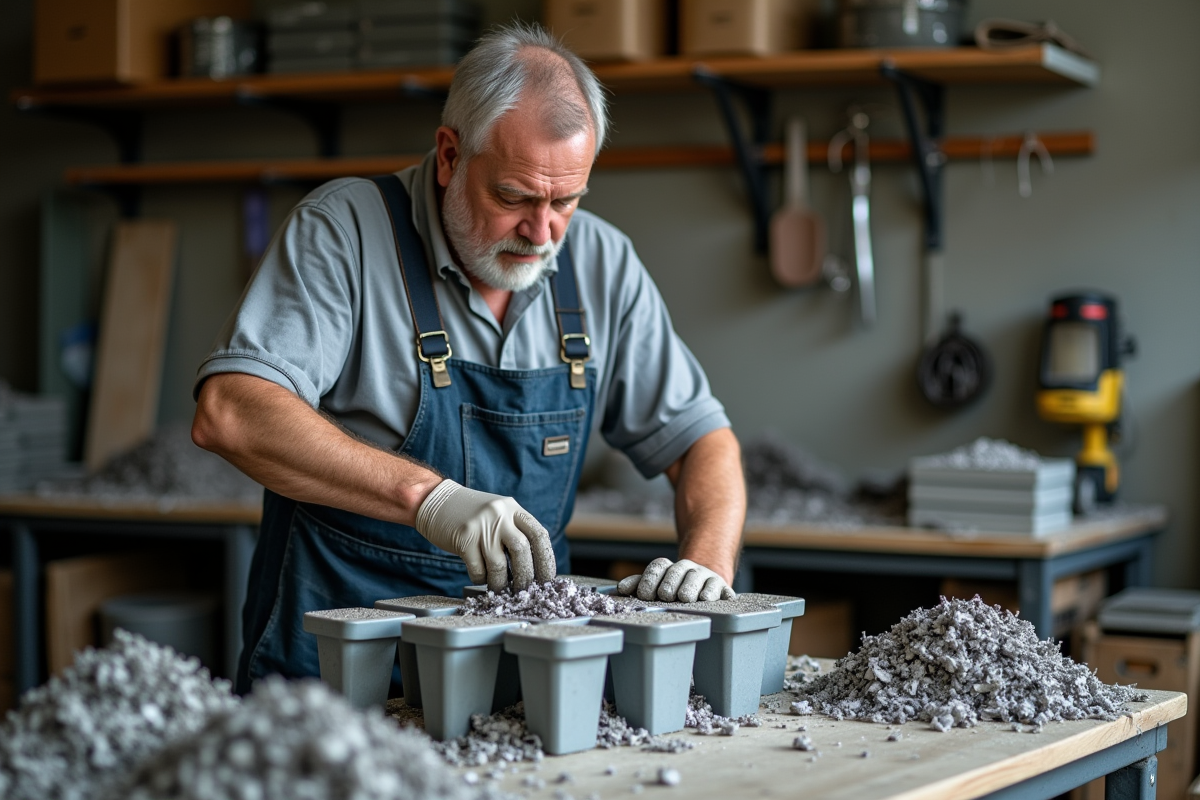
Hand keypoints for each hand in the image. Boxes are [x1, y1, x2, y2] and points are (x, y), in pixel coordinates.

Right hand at [415, 479, 555, 590]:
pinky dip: (481, 579)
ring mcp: (481, 525)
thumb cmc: (469, 514)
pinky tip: (480, 577)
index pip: (539, 535)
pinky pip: (478, 568)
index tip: (546, 579)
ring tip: (499, 588)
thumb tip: (534, 569)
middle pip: (522, 550)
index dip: (546, 560)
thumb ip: (515, 532)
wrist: (435, 500)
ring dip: (501, 583)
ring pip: (499, 564)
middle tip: (524, 590)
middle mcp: (500, 514)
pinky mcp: (463, 538)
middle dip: (525, 576)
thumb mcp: (498, 514)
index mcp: (513, 509)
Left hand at [616, 557, 735, 602]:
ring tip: (685, 598)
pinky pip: (718, 587)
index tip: (645, 595)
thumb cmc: (676, 589)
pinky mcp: (722, 587)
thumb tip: (621, 589)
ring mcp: (705, 576)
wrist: (706, 584)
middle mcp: (687, 568)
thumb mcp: (657, 585)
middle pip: (677, 570)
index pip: (657, 567)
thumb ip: (639, 585)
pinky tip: (706, 598)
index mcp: (668, 568)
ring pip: (696, 577)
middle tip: (666, 596)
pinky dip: (712, 592)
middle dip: (670, 583)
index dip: (649, 580)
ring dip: (689, 587)